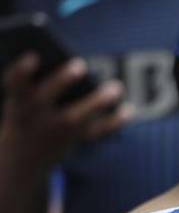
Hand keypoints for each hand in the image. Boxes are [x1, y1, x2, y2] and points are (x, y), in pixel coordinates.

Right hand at [1, 54, 126, 170]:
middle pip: (47, 97)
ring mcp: (55, 131)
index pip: (15, 83)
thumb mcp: (24, 97)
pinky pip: (97, 132)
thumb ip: (43, 80)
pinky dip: (114, 122)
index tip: (34, 55)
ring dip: (97, 102)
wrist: (24, 157)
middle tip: (80, 64)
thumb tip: (75, 63)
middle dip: (62, 80)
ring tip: (116, 86)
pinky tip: (128, 109)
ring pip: (76, 118)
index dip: (22, 70)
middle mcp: (34, 116)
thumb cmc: (27, 111)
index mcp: (17, 100)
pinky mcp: (74, 140)